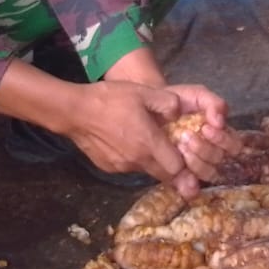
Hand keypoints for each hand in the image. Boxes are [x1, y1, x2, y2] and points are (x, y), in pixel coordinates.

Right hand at [62, 80, 205, 197]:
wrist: (74, 111)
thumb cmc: (110, 99)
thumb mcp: (144, 92)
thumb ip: (168, 103)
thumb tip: (180, 113)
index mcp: (148, 143)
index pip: (176, 169)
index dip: (187, 168)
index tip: (193, 164)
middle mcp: (137, 161)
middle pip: (164, 176)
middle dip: (175, 172)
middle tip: (183, 165)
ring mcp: (121, 167)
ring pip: (147, 170)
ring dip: (154, 163)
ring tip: (151, 146)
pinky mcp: (108, 167)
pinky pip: (130, 167)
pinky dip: (135, 159)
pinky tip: (129, 143)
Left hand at [167, 84, 242, 182]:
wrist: (151, 108)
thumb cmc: (178, 101)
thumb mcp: (198, 95)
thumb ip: (214, 103)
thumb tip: (220, 122)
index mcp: (221, 135)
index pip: (234, 145)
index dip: (222, 139)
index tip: (205, 128)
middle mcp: (212, 152)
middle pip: (220, 160)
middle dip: (205, 149)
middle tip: (186, 137)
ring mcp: (197, 165)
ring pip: (208, 173)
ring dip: (196, 162)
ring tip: (179, 146)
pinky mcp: (180, 175)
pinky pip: (190, 187)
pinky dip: (187, 183)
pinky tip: (179, 174)